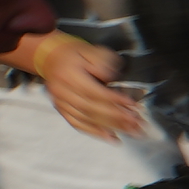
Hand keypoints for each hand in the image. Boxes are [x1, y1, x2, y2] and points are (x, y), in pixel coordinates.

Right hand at [21, 32, 143, 138]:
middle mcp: (62, 91)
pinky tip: (112, 138)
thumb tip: (111, 79)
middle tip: (138, 123)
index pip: (94, 91)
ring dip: (110, 127)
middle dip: (117, 118)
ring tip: (132, 132)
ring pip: (86, 118)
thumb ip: (104, 64)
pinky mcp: (61, 109)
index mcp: (69, 74)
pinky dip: (95, 132)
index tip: (133, 105)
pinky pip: (77, 124)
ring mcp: (60, 102)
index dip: (114, 100)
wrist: (50, 57)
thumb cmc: (76, 53)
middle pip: (91, 108)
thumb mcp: (92, 50)